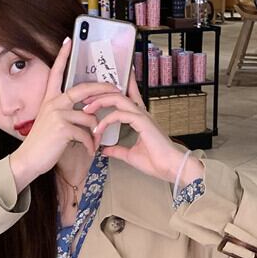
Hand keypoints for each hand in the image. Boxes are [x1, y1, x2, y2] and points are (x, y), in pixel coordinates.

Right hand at [9, 38, 123, 189]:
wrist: (29, 160)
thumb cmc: (43, 145)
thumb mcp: (52, 123)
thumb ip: (66, 113)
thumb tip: (86, 112)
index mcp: (50, 100)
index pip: (56, 73)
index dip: (62, 56)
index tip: (68, 41)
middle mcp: (53, 103)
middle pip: (83, 89)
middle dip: (102, 88)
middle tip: (116, 89)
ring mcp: (57, 114)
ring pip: (89, 116)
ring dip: (97, 130)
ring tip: (96, 141)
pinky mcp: (62, 127)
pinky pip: (86, 132)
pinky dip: (91, 143)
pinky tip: (89, 150)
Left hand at [82, 76, 203, 185]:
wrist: (171, 168)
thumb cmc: (156, 162)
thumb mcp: (130, 156)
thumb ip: (117, 151)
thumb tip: (105, 151)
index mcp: (139, 119)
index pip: (127, 97)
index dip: (114, 89)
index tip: (96, 92)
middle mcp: (141, 114)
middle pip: (118, 94)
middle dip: (100, 94)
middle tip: (85, 100)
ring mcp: (142, 116)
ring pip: (118, 99)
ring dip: (100, 102)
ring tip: (86, 110)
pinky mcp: (142, 122)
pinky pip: (120, 115)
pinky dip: (106, 121)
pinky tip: (97, 130)